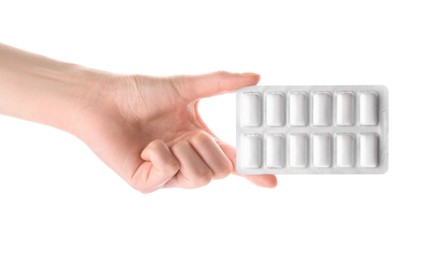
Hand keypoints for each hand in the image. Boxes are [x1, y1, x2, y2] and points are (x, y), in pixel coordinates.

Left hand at [73, 71, 276, 192]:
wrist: (105, 99)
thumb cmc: (142, 92)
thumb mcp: (187, 87)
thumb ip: (222, 83)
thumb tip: (256, 77)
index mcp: (199, 141)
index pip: (233, 161)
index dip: (253, 171)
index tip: (271, 181)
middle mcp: (187, 160)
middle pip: (220, 171)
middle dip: (210, 149)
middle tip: (191, 134)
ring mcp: (168, 175)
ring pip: (199, 178)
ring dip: (185, 150)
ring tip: (165, 138)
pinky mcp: (147, 182)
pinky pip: (168, 173)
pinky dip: (160, 153)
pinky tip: (147, 145)